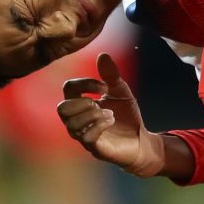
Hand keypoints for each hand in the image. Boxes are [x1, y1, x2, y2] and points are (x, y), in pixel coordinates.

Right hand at [56, 52, 165, 176]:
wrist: (141, 140)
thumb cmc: (126, 116)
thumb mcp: (121, 91)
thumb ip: (111, 75)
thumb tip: (103, 54)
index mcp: (81, 104)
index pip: (68, 88)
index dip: (85, 83)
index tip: (104, 86)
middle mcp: (78, 120)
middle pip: (62, 109)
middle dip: (82, 102)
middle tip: (99, 103)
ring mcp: (84, 135)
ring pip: (72, 124)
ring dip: (93, 114)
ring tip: (110, 114)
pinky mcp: (95, 148)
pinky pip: (87, 137)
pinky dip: (100, 125)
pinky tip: (111, 120)